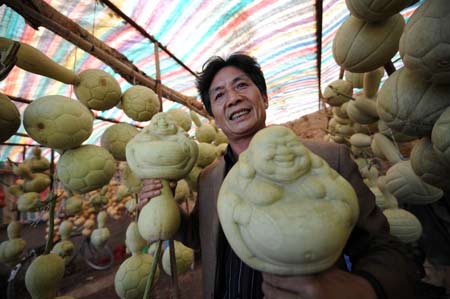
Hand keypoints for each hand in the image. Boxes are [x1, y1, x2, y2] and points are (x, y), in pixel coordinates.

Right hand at [138, 179, 175, 208]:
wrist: (164, 211)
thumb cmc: (166, 199)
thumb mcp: (169, 192)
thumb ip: (172, 186)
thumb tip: (172, 184)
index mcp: (148, 189)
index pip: (146, 182)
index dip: (151, 181)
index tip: (159, 181)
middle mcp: (144, 194)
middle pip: (145, 188)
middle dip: (153, 186)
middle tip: (160, 185)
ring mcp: (142, 201)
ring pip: (142, 195)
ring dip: (150, 193)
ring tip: (158, 192)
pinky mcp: (141, 208)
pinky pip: (139, 205)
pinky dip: (142, 202)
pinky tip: (147, 200)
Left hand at [262, 267, 376, 298]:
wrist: (361, 298)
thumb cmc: (342, 282)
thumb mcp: (326, 267)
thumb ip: (308, 261)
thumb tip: (290, 247)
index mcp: (311, 286)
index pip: (277, 279)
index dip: (268, 272)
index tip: (266, 266)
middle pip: (272, 293)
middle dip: (266, 284)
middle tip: (266, 276)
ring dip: (270, 294)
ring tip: (269, 286)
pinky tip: (277, 296)